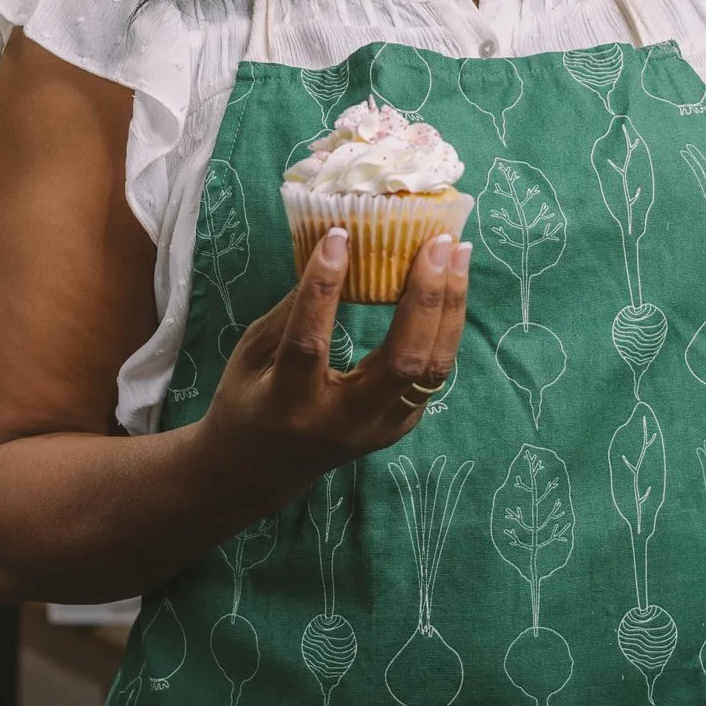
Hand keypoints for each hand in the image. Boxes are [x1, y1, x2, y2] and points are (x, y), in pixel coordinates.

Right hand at [199, 226, 471, 483]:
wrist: (261, 470)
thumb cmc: (248, 401)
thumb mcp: (251, 354)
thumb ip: (291, 311)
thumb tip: (335, 250)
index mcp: (288, 405)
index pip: (310, 344)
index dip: (324, 289)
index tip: (340, 235)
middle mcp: (342, 422)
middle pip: (401, 362)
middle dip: (425, 298)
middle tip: (436, 242)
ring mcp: (380, 429)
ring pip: (431, 368)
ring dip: (449, 306)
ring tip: (457, 252)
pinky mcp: (400, 426)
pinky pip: (431, 372)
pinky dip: (444, 325)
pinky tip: (450, 284)